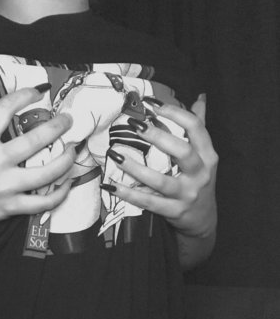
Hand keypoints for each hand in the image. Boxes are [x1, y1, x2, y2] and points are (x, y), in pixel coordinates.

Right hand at [0, 77, 75, 236]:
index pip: (5, 110)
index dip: (24, 95)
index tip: (38, 91)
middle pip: (35, 140)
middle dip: (58, 126)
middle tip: (68, 119)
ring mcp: (5, 187)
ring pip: (46, 173)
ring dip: (66, 159)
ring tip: (73, 148)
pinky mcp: (12, 207)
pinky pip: (43, 202)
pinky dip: (60, 194)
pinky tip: (67, 182)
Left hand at [105, 94, 217, 238]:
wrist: (203, 220)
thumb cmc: (199, 181)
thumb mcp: (204, 155)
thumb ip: (199, 127)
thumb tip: (199, 98)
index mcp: (207, 155)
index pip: (196, 128)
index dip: (175, 112)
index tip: (152, 104)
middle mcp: (200, 173)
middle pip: (182, 151)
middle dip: (157, 136)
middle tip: (134, 125)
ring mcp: (187, 194)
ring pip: (161, 180)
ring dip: (135, 167)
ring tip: (115, 154)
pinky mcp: (174, 211)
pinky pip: (148, 202)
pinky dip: (128, 194)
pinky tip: (111, 184)